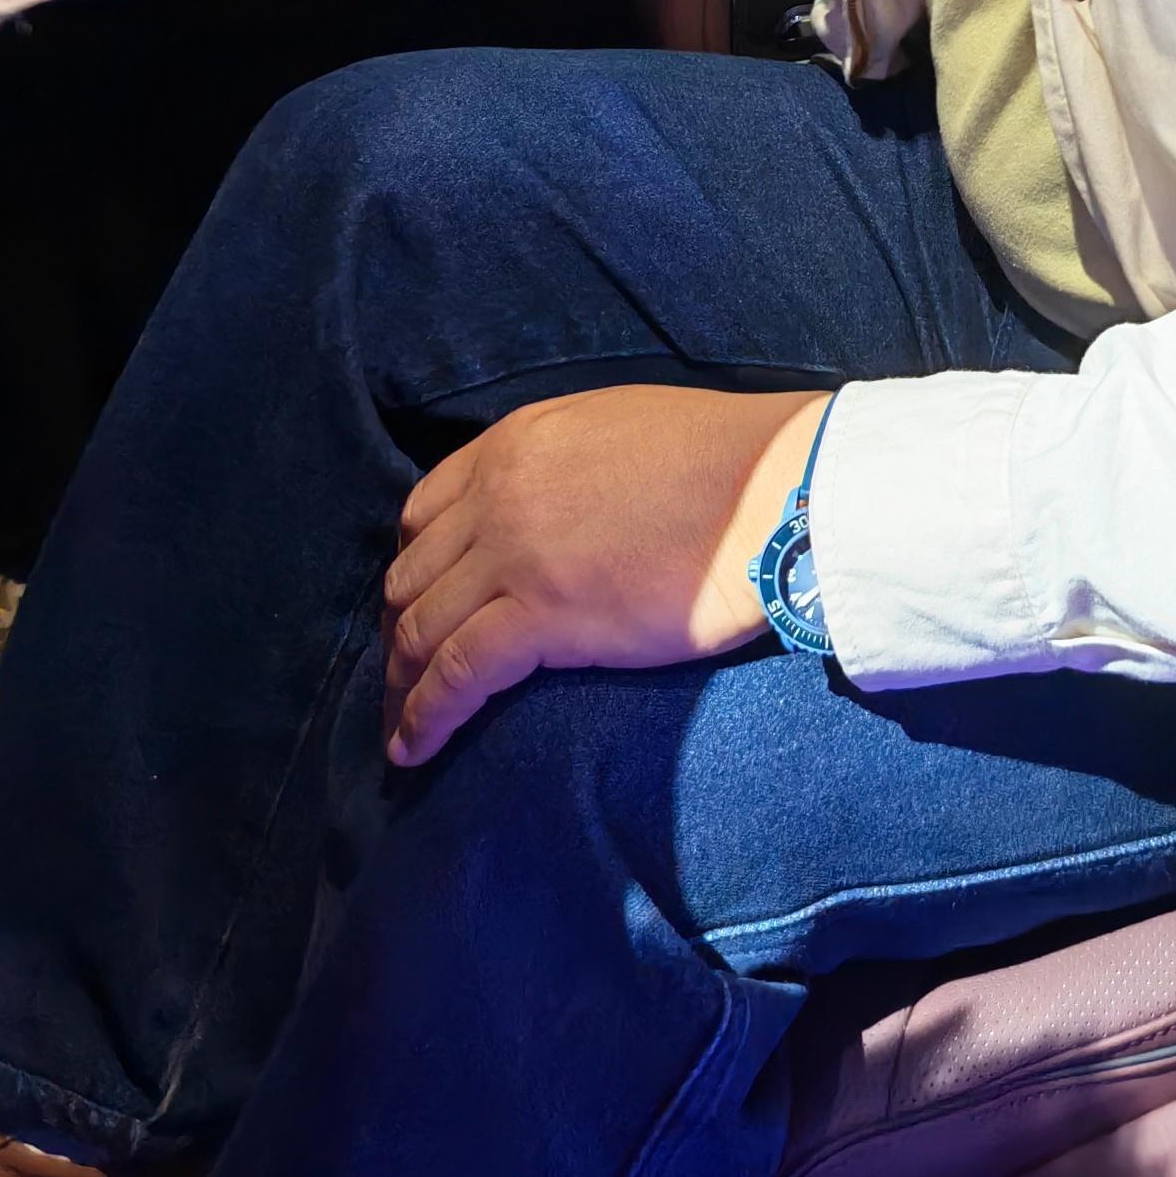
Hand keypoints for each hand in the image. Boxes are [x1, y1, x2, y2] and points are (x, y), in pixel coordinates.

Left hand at [380, 387, 827, 765]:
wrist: (776, 486)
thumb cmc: (726, 461)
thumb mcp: (616, 429)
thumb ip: (561, 465)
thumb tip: (553, 507)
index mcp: (514, 445)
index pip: (423, 514)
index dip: (413, 569)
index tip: (418, 607)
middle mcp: (498, 496)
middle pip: (411, 577)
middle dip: (399, 633)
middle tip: (405, 679)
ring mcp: (516, 555)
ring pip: (421, 629)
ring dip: (401, 684)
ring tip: (399, 726)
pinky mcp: (546, 616)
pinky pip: (457, 673)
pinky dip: (425, 715)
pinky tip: (414, 747)